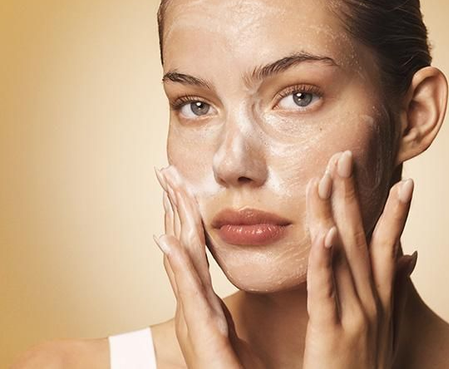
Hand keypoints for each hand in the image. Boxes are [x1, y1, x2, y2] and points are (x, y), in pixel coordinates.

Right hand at [152, 166, 263, 368]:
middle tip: (164, 169)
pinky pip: (189, 294)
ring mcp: (194, 317)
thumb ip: (223, 309)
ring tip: (168, 188)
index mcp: (204, 300)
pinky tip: (165, 241)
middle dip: (173, 206)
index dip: (186, 214)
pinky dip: (176, 267)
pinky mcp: (202, 334)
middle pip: (183, 245)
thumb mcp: (229, 332)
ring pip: (182, 260)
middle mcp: (194, 304)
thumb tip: (225, 289)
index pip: (195, 248)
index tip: (181, 182)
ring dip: (173, 222)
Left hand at [303, 151, 416, 368]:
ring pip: (344, 254)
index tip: (401, 178)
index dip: (393, 210)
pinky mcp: (332, 334)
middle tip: (347, 155)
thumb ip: (394, 288)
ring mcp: (356, 316)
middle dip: (355, 194)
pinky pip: (326, 290)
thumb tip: (411, 256)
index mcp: (382, 300)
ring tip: (331, 175)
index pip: (388, 244)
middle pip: (363, 237)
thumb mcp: (387, 327)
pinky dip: (325, 260)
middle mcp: (374, 302)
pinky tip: (324, 233)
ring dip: (336, 212)